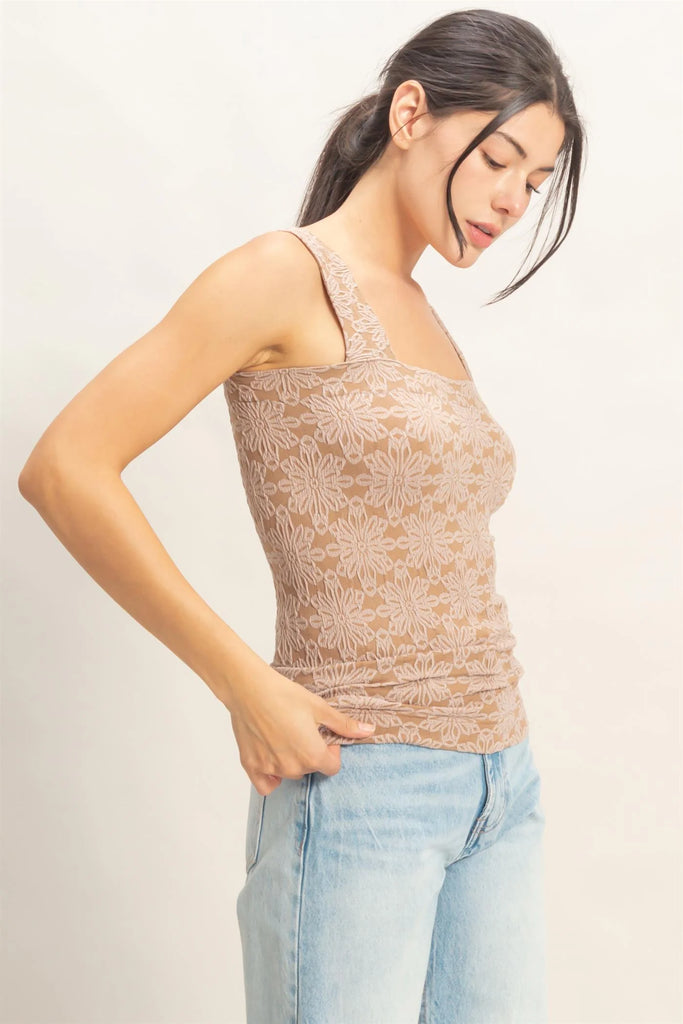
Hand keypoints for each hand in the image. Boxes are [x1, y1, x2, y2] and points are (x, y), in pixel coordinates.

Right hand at [225, 666, 375, 793]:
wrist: (249, 689)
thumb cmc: (285, 695)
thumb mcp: (319, 708)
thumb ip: (344, 725)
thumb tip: (369, 731)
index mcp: (312, 755)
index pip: (332, 767)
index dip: (331, 751)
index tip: (322, 735)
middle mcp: (292, 767)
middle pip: (310, 769)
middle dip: (310, 753)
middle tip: (301, 730)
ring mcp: (270, 769)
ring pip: (289, 774)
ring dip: (291, 761)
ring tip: (284, 735)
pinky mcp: (251, 765)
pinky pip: (266, 784)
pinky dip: (270, 776)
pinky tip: (271, 756)